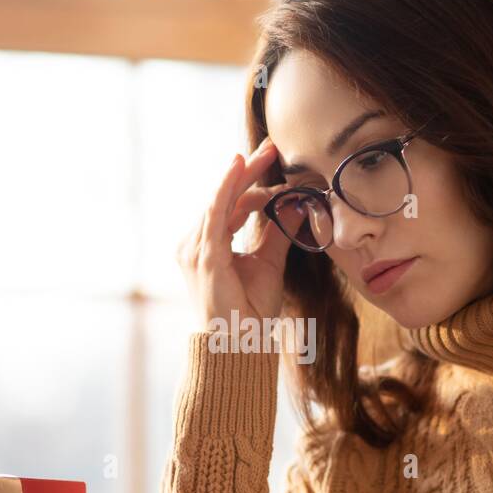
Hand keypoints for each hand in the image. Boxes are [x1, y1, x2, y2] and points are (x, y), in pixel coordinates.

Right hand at [176, 138, 290, 332]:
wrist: (236, 345)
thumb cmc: (249, 312)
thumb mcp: (269, 263)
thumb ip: (278, 233)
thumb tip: (297, 205)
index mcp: (208, 246)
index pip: (230, 205)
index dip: (250, 182)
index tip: (272, 160)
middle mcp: (195, 243)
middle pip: (225, 198)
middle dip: (249, 171)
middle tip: (272, 147)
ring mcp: (195, 248)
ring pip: (222, 201)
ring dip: (244, 176)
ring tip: (265, 154)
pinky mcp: (203, 254)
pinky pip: (215, 213)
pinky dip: (226, 188)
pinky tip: (238, 168)